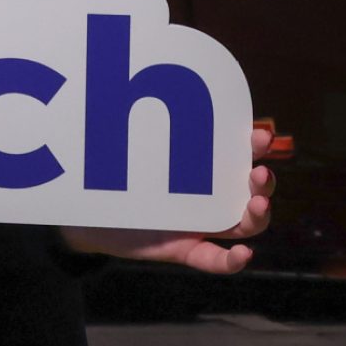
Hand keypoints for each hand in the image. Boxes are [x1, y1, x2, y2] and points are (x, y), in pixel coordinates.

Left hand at [60, 127, 276, 274]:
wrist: (83, 213)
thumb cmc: (108, 174)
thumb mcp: (123, 148)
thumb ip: (133, 126)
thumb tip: (126, 85)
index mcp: (199, 168)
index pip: (235, 156)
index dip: (254, 147)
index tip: (259, 135)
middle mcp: (205, 197)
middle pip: (249, 192)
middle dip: (262, 182)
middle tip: (260, 173)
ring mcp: (197, 225)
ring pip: (242, 225)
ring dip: (256, 215)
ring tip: (258, 204)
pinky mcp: (183, 250)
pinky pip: (214, 260)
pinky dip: (231, 260)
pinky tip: (243, 253)